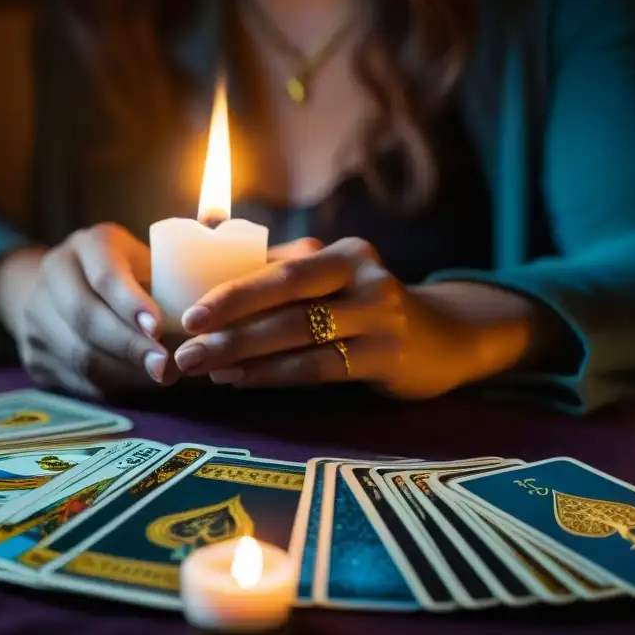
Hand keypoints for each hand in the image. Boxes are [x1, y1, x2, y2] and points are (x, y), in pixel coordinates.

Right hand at [1, 223, 176, 397]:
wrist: (60, 287)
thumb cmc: (127, 275)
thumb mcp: (146, 265)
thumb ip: (168, 286)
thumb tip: (201, 328)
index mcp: (87, 246)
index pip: (104, 275)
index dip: (130, 304)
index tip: (158, 329)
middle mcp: (53, 274)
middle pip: (86, 317)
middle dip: (129, 346)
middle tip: (164, 366)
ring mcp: (35, 315)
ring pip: (79, 354)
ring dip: (123, 372)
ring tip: (158, 377)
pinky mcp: (33, 353)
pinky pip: (74, 378)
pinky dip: (110, 385)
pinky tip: (136, 384)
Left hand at [171, 237, 479, 397]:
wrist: (447, 340)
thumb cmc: (371, 310)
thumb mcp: (339, 282)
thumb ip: (289, 280)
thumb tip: (211, 290)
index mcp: (345, 254)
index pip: (279, 270)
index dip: (231, 291)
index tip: (190, 314)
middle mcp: (366, 278)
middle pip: (286, 299)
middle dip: (229, 324)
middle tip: (187, 349)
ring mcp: (381, 317)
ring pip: (298, 336)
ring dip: (244, 354)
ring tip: (204, 368)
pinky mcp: (388, 357)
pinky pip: (319, 368)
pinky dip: (274, 375)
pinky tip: (242, 380)